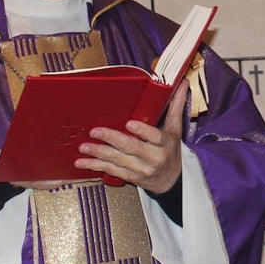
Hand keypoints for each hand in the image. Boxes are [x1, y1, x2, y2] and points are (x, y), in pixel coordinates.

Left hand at [74, 79, 187, 193]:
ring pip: (118, 161)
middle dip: (111, 139)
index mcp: (165, 143)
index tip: (129, 123)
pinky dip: (95, 166)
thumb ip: (176, 105)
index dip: (143, 131)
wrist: (172, 181)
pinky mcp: (131, 177)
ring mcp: (141, 169)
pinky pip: (111, 171)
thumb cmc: (171, 150)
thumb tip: (182, 83)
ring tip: (84, 147)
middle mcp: (154, 158)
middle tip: (95, 131)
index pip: (155, 137)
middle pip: (131, 147)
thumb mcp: (175, 129)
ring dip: (99, 153)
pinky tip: (82, 162)